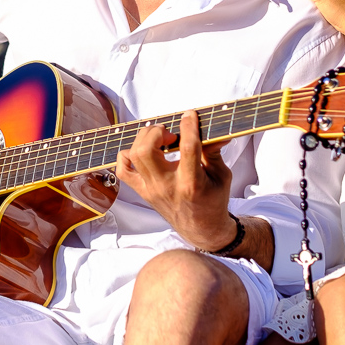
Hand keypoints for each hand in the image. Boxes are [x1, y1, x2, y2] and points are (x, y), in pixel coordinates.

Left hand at [116, 111, 237, 251]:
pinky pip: (123, 170)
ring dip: (143, 139)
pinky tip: (144, 151)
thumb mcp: (221, 176)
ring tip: (159, 139)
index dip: (188, 127)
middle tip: (169, 132)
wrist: (201, 229)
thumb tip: (216, 130)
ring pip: (133, 156)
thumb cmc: (213, 200)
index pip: (187, 149)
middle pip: (147, 151)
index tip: (190, 114)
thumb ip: (214, 151)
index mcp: (191, 183)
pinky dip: (128, 155)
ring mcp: (151, 190)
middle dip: (156, 132)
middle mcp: (167, 186)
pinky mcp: (143, 192)